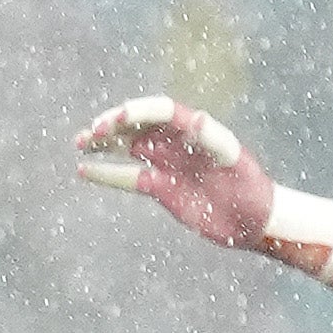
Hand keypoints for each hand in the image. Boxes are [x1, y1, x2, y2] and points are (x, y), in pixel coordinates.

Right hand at [72, 94, 273, 245]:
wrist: (254, 221)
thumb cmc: (250, 187)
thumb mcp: (235, 162)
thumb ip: (214, 140)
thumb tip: (194, 118)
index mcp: (195, 129)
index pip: (160, 111)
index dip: (137, 112)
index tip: (116, 121)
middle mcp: (177, 142)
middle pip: (138, 125)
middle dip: (113, 126)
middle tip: (92, 133)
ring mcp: (166, 164)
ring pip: (127, 148)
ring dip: (103, 144)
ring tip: (79, 143)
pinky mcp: (160, 187)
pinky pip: (128, 178)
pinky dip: (106, 174)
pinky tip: (83, 170)